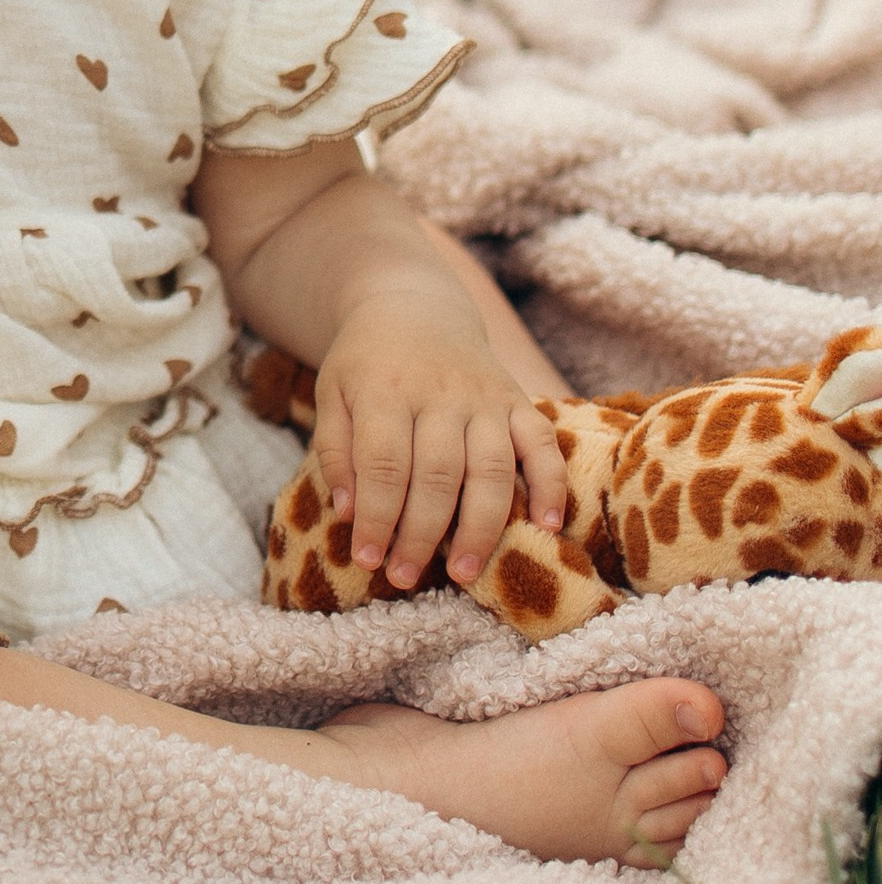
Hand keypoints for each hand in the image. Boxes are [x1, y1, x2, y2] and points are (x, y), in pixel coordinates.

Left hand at [312, 295, 568, 591]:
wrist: (413, 305)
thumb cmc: (366, 363)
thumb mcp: (332, 393)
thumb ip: (336, 451)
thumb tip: (349, 513)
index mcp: (385, 392)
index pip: (385, 464)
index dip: (378, 517)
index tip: (367, 559)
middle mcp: (440, 395)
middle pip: (438, 475)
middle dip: (421, 534)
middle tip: (404, 577)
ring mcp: (484, 398)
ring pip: (491, 469)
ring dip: (480, 526)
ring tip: (462, 572)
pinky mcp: (517, 401)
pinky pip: (542, 444)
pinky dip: (551, 484)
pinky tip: (547, 525)